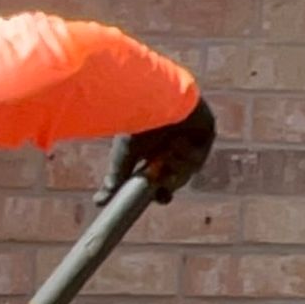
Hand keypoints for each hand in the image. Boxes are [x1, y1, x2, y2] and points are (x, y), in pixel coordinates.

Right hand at [96, 95, 215, 206]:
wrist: (152, 101)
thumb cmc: (136, 125)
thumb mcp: (123, 158)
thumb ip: (114, 180)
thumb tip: (98, 202)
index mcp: (155, 152)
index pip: (162, 180)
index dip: (163, 193)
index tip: (160, 198)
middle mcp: (173, 145)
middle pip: (178, 178)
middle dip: (170, 183)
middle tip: (162, 182)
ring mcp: (191, 138)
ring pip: (189, 169)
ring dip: (177, 165)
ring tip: (166, 152)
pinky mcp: (206, 131)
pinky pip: (200, 155)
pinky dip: (188, 153)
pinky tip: (177, 140)